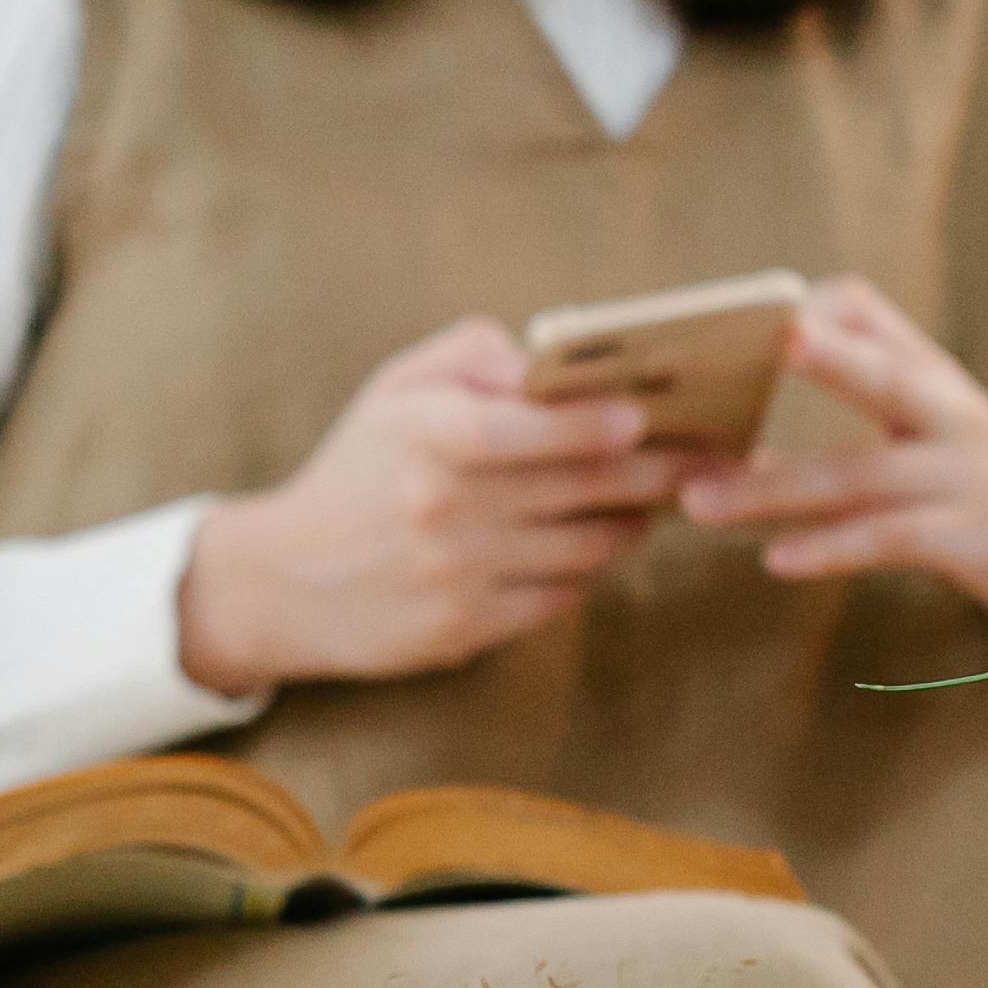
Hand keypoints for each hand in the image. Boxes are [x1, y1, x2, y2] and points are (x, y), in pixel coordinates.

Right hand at [176, 317, 687, 697]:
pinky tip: (596, 546)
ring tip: (651, 501)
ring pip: (584, 547)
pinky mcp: (465, 630)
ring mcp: (456, 575)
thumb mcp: (395, 390)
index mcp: (425, 438)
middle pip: (578, 488)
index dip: (594, 425)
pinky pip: (559, 597)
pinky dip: (587, 570)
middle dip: (652, 472)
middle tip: (704, 458)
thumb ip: (476, 358)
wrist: (283, 581)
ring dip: (631, 522)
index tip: (642, 418)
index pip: (527, 429)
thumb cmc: (359, 468)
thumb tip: (558, 360)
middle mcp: (441, 508)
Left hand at [674, 274, 987, 654]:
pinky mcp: (982, 540)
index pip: (864, 310)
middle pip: (878, 373)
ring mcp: (969, 475)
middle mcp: (952, 413)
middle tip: (738, 352)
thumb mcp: (932, 448)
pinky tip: (778, 561)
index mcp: (931, 380)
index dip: (805, 309)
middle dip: (814, 360)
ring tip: (699, 500)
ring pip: (863, 472)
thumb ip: (855, 434)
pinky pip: (895, 539)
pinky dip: (834, 547)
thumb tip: (736, 454)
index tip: (730, 321)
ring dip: (772, 489)